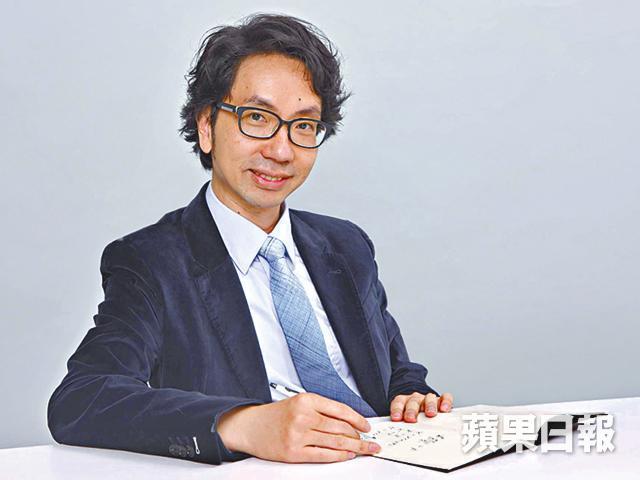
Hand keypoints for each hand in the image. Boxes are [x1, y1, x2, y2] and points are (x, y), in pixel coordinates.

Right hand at [217, 392, 380, 462]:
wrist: (250, 426)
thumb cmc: (276, 415)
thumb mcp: (299, 402)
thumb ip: (322, 410)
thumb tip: (349, 422)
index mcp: (306, 400)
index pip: (340, 410)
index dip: (358, 420)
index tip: (367, 427)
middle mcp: (303, 416)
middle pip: (341, 428)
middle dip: (359, 437)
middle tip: (370, 442)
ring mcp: (298, 435)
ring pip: (335, 442)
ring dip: (354, 448)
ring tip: (365, 450)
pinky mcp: (294, 452)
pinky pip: (323, 455)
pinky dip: (339, 456)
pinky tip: (347, 455)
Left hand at [390, 391, 453, 422]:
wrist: (421, 409)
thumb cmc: (413, 417)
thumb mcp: (405, 421)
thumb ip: (401, 425)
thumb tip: (396, 436)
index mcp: (404, 402)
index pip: (399, 402)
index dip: (397, 409)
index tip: (396, 418)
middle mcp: (416, 399)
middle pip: (413, 402)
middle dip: (412, 410)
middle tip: (411, 419)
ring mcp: (428, 399)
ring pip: (429, 398)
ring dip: (429, 405)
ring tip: (430, 414)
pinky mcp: (441, 400)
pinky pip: (445, 397)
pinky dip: (445, 402)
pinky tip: (444, 409)